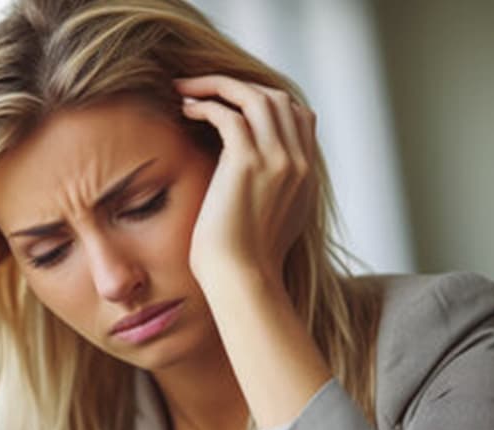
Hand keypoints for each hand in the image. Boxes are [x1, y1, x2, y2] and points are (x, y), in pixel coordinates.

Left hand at [174, 74, 318, 286]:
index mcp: (306, 174)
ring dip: (217, 86)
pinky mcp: (248, 162)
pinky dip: (206, 104)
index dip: (266, 101)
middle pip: (277, 99)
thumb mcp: (272, 222)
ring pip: (254, 97)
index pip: (299, 115)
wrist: (243, 280)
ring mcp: (277, 159)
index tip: (232, 103)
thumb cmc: (245, 261)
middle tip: (202, 88)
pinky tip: (187, 109)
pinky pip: (229, 113)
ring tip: (187, 90)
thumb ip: (274, 193)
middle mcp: (297, 161)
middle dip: (238, 86)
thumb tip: (254, 179)